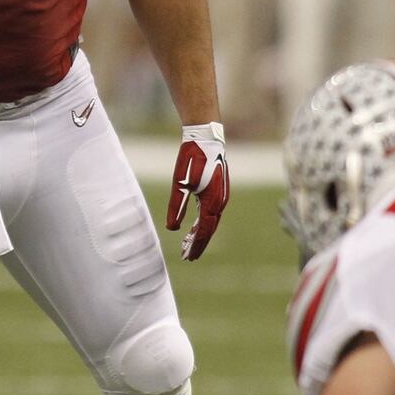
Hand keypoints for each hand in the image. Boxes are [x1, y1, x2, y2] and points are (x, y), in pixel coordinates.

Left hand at [165, 122, 228, 260]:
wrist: (206, 137)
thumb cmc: (192, 158)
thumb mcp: (180, 183)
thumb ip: (176, 206)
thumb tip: (172, 229)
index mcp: (211, 202)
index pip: (203, 231)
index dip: (195, 245)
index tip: (187, 257)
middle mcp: (220, 201)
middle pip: (208, 229)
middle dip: (198, 243)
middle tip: (188, 257)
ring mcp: (221, 195)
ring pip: (211, 221)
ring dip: (200, 233)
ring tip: (188, 244)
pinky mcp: (219, 189)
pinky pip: (212, 211)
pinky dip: (203, 221)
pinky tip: (195, 225)